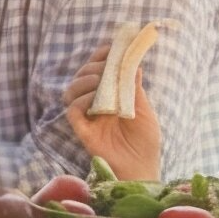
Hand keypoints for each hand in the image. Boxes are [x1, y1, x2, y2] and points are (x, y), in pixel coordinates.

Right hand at [64, 40, 161, 180]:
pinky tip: (93, 101)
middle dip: (93, 67)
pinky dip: (79, 101)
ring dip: (83, 81)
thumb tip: (132, 62)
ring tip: (98, 81)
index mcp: (112, 96)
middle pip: (84, 77)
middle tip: (105, 68)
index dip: (102, 57)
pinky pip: (72, 111)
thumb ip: (134, 88)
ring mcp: (89, 117)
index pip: (100, 70)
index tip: (110, 48)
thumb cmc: (146, 142)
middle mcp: (97, 104)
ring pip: (72, 91)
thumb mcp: (144, 110)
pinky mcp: (83, 131)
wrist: (142, 169)